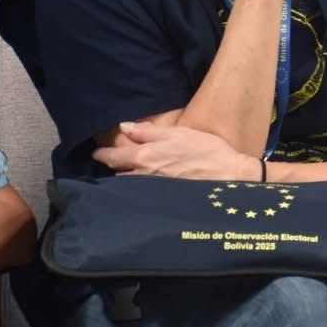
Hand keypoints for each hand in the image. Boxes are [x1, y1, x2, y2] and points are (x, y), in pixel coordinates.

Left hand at [93, 122, 256, 181]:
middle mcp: (143, 177)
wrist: (229, 176)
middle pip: (119, 173)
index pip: (111, 157)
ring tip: (130, 172)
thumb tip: (125, 127)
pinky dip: (140, 188)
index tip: (96, 152)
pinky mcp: (163, 199)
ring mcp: (153, 190)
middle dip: (114, 167)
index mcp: (143, 158)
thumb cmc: (207, 151)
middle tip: (114, 160)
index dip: (101, 154)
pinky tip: (146, 185)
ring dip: (127, 178)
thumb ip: (149, 131)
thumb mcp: (178, 133)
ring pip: (130, 184)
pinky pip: (143, 192)